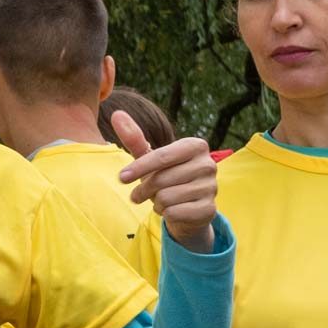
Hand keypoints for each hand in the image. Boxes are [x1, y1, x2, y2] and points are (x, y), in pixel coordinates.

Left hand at [113, 110, 217, 251]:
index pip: (161, 156)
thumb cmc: (165, 177)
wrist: (186, 208)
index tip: (121, 178)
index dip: (139, 167)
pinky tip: (172, 210)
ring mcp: (211, 187)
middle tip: (139, 194)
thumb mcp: (149, 158)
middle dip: (143, 190)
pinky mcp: (209, 209)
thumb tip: (117, 114)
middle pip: (161, 179)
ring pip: (166, 198)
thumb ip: (134, 137)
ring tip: (160, 200)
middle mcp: (208, 164)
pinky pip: (174, 213)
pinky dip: (166, 214)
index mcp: (195, 146)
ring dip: (156, 203)